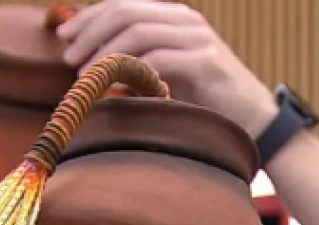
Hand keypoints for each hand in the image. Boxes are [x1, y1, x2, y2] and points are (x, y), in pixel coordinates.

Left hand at [57, 0, 278, 137]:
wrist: (253, 119)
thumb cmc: (205, 100)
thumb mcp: (166, 74)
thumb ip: (137, 62)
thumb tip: (92, 63)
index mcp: (174, 17)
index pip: (123, 4)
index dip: (90, 17)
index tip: (65, 36)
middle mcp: (186, 21)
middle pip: (126, 11)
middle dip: (91, 31)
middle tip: (69, 56)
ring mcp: (198, 39)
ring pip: (138, 32)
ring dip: (105, 52)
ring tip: (85, 74)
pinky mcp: (206, 63)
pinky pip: (158, 59)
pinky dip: (129, 70)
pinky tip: (113, 86)